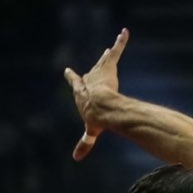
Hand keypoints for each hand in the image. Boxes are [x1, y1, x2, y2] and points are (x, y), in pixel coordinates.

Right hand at [64, 28, 128, 160]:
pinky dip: (121, 42)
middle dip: (95, 68)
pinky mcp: (109, 67)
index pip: (75, 83)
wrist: (102, 108)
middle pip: (92, 72)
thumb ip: (85, 143)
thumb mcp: (90, 131)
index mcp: (81, 93)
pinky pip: (116, 52)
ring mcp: (99, 72)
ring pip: (104, 61)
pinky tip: (125, 32)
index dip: (73, 78)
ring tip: (111, 49)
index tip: (68, 71)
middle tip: (97, 62)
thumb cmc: (95, 119)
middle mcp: (89, 80)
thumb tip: (76, 159)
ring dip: (108, 56)